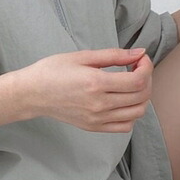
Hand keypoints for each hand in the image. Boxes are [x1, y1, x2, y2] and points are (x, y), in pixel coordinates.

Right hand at [21, 48, 152, 132]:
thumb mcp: (82, 56)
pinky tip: (123, 101)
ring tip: (131, 85)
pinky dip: (131, 114)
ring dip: (142, 97)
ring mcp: (97, 119)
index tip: (140, 59)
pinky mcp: (94, 127)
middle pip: (141, 96)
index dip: (146, 68)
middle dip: (146, 79)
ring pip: (137, 113)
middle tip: (137, 68)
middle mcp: (99, 104)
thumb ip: (114, 55)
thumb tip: (139, 53)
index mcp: (96, 83)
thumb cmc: (53, 71)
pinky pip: (125, 126)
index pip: (138, 81)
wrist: (33, 93)